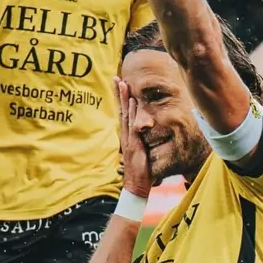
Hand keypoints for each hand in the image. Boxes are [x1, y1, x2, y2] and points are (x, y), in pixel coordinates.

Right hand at [116, 77, 151, 196]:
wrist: (136, 185)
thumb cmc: (141, 170)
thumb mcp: (142, 152)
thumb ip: (142, 142)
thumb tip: (145, 133)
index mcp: (127, 136)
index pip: (123, 114)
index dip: (122, 100)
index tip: (120, 86)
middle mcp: (126, 135)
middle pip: (121, 110)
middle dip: (119, 94)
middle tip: (116, 78)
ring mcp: (128, 138)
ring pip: (125, 115)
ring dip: (124, 98)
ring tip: (122, 83)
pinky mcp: (133, 144)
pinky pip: (133, 125)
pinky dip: (131, 113)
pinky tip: (132, 102)